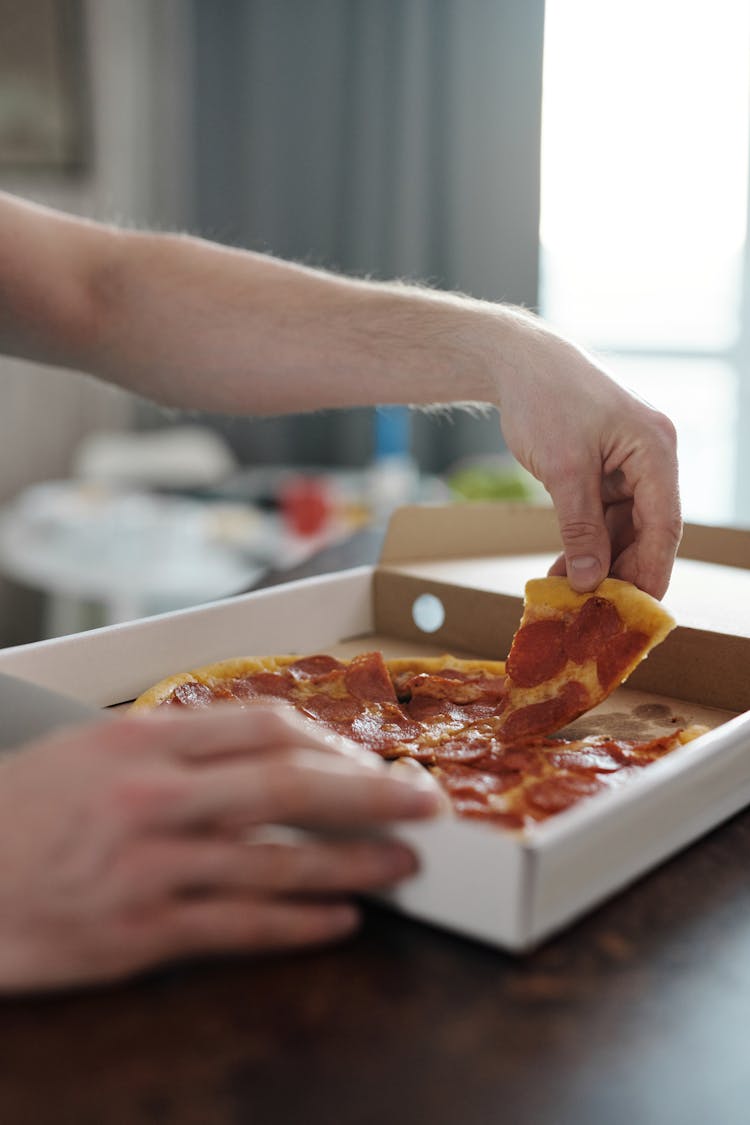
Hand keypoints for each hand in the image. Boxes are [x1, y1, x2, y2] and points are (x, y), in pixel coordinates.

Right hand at [0, 705, 438, 991]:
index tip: (362, 759)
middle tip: (421, 803)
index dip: (326, 744)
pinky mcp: (141, 934)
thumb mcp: (88, 751)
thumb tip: (256, 748)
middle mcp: (152, 799)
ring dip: (351, 865)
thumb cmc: (16, 815)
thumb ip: (171, 745)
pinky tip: (340, 922)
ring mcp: (149, 868)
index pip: (261, 727)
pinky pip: (239, 928)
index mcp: (139, 743)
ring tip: (402, 865)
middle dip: (367, 794)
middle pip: (287, 788)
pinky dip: (298, 926)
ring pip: (276, 863)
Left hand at [497, 315, 681, 597]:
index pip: (665, 524)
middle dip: (623, 571)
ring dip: (599, 562)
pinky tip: (564, 572)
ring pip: (622, 528)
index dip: (653, 571)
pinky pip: (601, 517)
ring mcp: (628, 464)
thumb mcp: (563, 470)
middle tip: (599, 613)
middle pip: (646, 530)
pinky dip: (584, 543)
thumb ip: (579, 528)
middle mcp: (650, 458)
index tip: (637, 611)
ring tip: (573, 598)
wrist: (517, 362)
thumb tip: (589, 581)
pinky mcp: (604, 470)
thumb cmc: (545, 400)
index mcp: (655, 450)